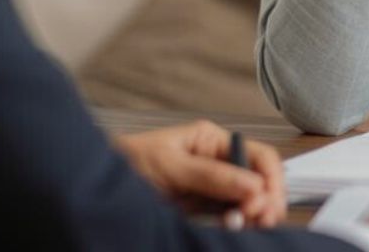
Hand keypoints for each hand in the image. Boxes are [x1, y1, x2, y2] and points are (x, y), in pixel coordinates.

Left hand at [113, 120, 285, 227]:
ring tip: (248, 224)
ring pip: (249, 201)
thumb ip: (210, 175)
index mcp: (212, 141)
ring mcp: (211, 187)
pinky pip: (231, 216)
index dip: (269, 179)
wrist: (98, 188)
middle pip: (259, 180)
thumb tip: (251, 184)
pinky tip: (234, 226)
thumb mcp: (170, 165)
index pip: (258, 155)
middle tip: (260, 218)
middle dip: (266, 199)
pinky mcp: (202, 209)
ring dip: (254, 214)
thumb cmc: (127, 162)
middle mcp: (217, 162)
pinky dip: (238, 224)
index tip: (266, 201)